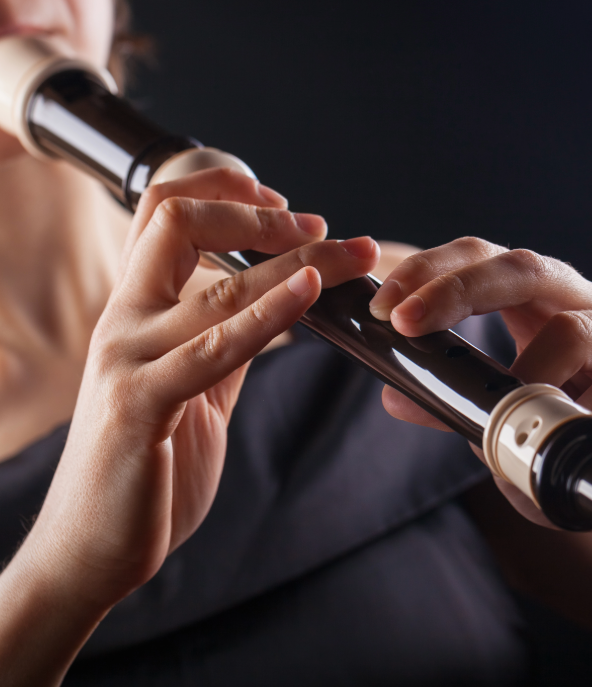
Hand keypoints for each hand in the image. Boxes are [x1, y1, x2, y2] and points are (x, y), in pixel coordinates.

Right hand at [14, 168, 379, 610]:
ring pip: (217, 286)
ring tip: (350, 253)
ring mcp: (128, 359)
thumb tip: (275, 305)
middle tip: (326, 226)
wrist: (91, 548)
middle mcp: (124, 322)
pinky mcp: (140, 406)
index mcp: (135, 312)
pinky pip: (213, 348)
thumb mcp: (194, 387)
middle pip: (181, 223)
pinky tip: (310, 293)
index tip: (283, 202)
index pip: (165, 215)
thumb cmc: (146, 465)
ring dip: (296, 262)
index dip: (224, 194)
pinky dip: (269, 315)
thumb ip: (224, 341)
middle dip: (262, 217)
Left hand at [369, 238, 591, 525]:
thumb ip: (456, 401)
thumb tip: (394, 398)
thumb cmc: (571, 435)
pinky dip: (590, 406)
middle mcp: (588, 304)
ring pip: (576, 326)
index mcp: (542, 303)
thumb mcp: (501, 417)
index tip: (385, 308)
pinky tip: (573, 427)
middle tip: (408, 323)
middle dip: (457, 289)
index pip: (484, 260)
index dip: (433, 272)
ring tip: (507, 411)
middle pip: (524, 268)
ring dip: (527, 372)